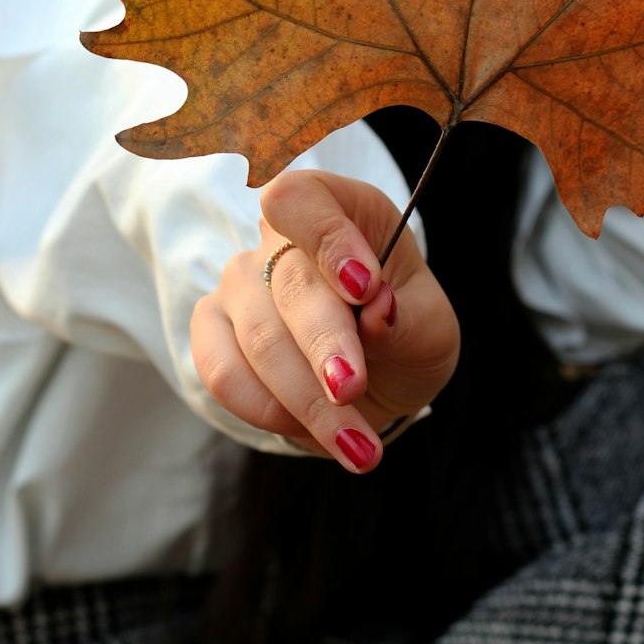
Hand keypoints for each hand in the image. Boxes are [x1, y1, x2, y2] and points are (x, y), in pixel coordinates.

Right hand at [191, 169, 457, 471]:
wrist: (381, 376)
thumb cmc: (407, 331)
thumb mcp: (430, 327)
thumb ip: (407, 318)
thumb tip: (377, 309)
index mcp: (339, 207)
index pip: (304, 198)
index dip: (327, 238)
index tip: (366, 288)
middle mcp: (279, 238)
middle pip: (287, 283)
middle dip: (324, 345)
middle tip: (353, 390)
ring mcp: (239, 282)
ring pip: (258, 338)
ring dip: (306, 399)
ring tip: (357, 444)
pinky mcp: (212, 330)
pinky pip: (222, 372)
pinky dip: (268, 411)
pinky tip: (312, 431)